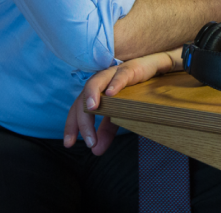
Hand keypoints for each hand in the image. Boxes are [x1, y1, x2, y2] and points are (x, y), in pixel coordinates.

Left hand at [63, 51, 177, 154]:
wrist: (151, 71)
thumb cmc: (131, 92)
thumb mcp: (118, 114)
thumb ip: (106, 130)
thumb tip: (96, 150)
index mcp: (94, 94)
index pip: (77, 109)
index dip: (71, 125)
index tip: (69, 143)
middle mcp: (99, 83)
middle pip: (82, 99)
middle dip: (82, 119)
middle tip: (89, 141)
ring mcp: (112, 75)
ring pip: (96, 82)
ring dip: (91, 95)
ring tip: (91, 109)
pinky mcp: (129, 70)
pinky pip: (120, 75)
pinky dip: (115, 84)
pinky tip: (111, 93)